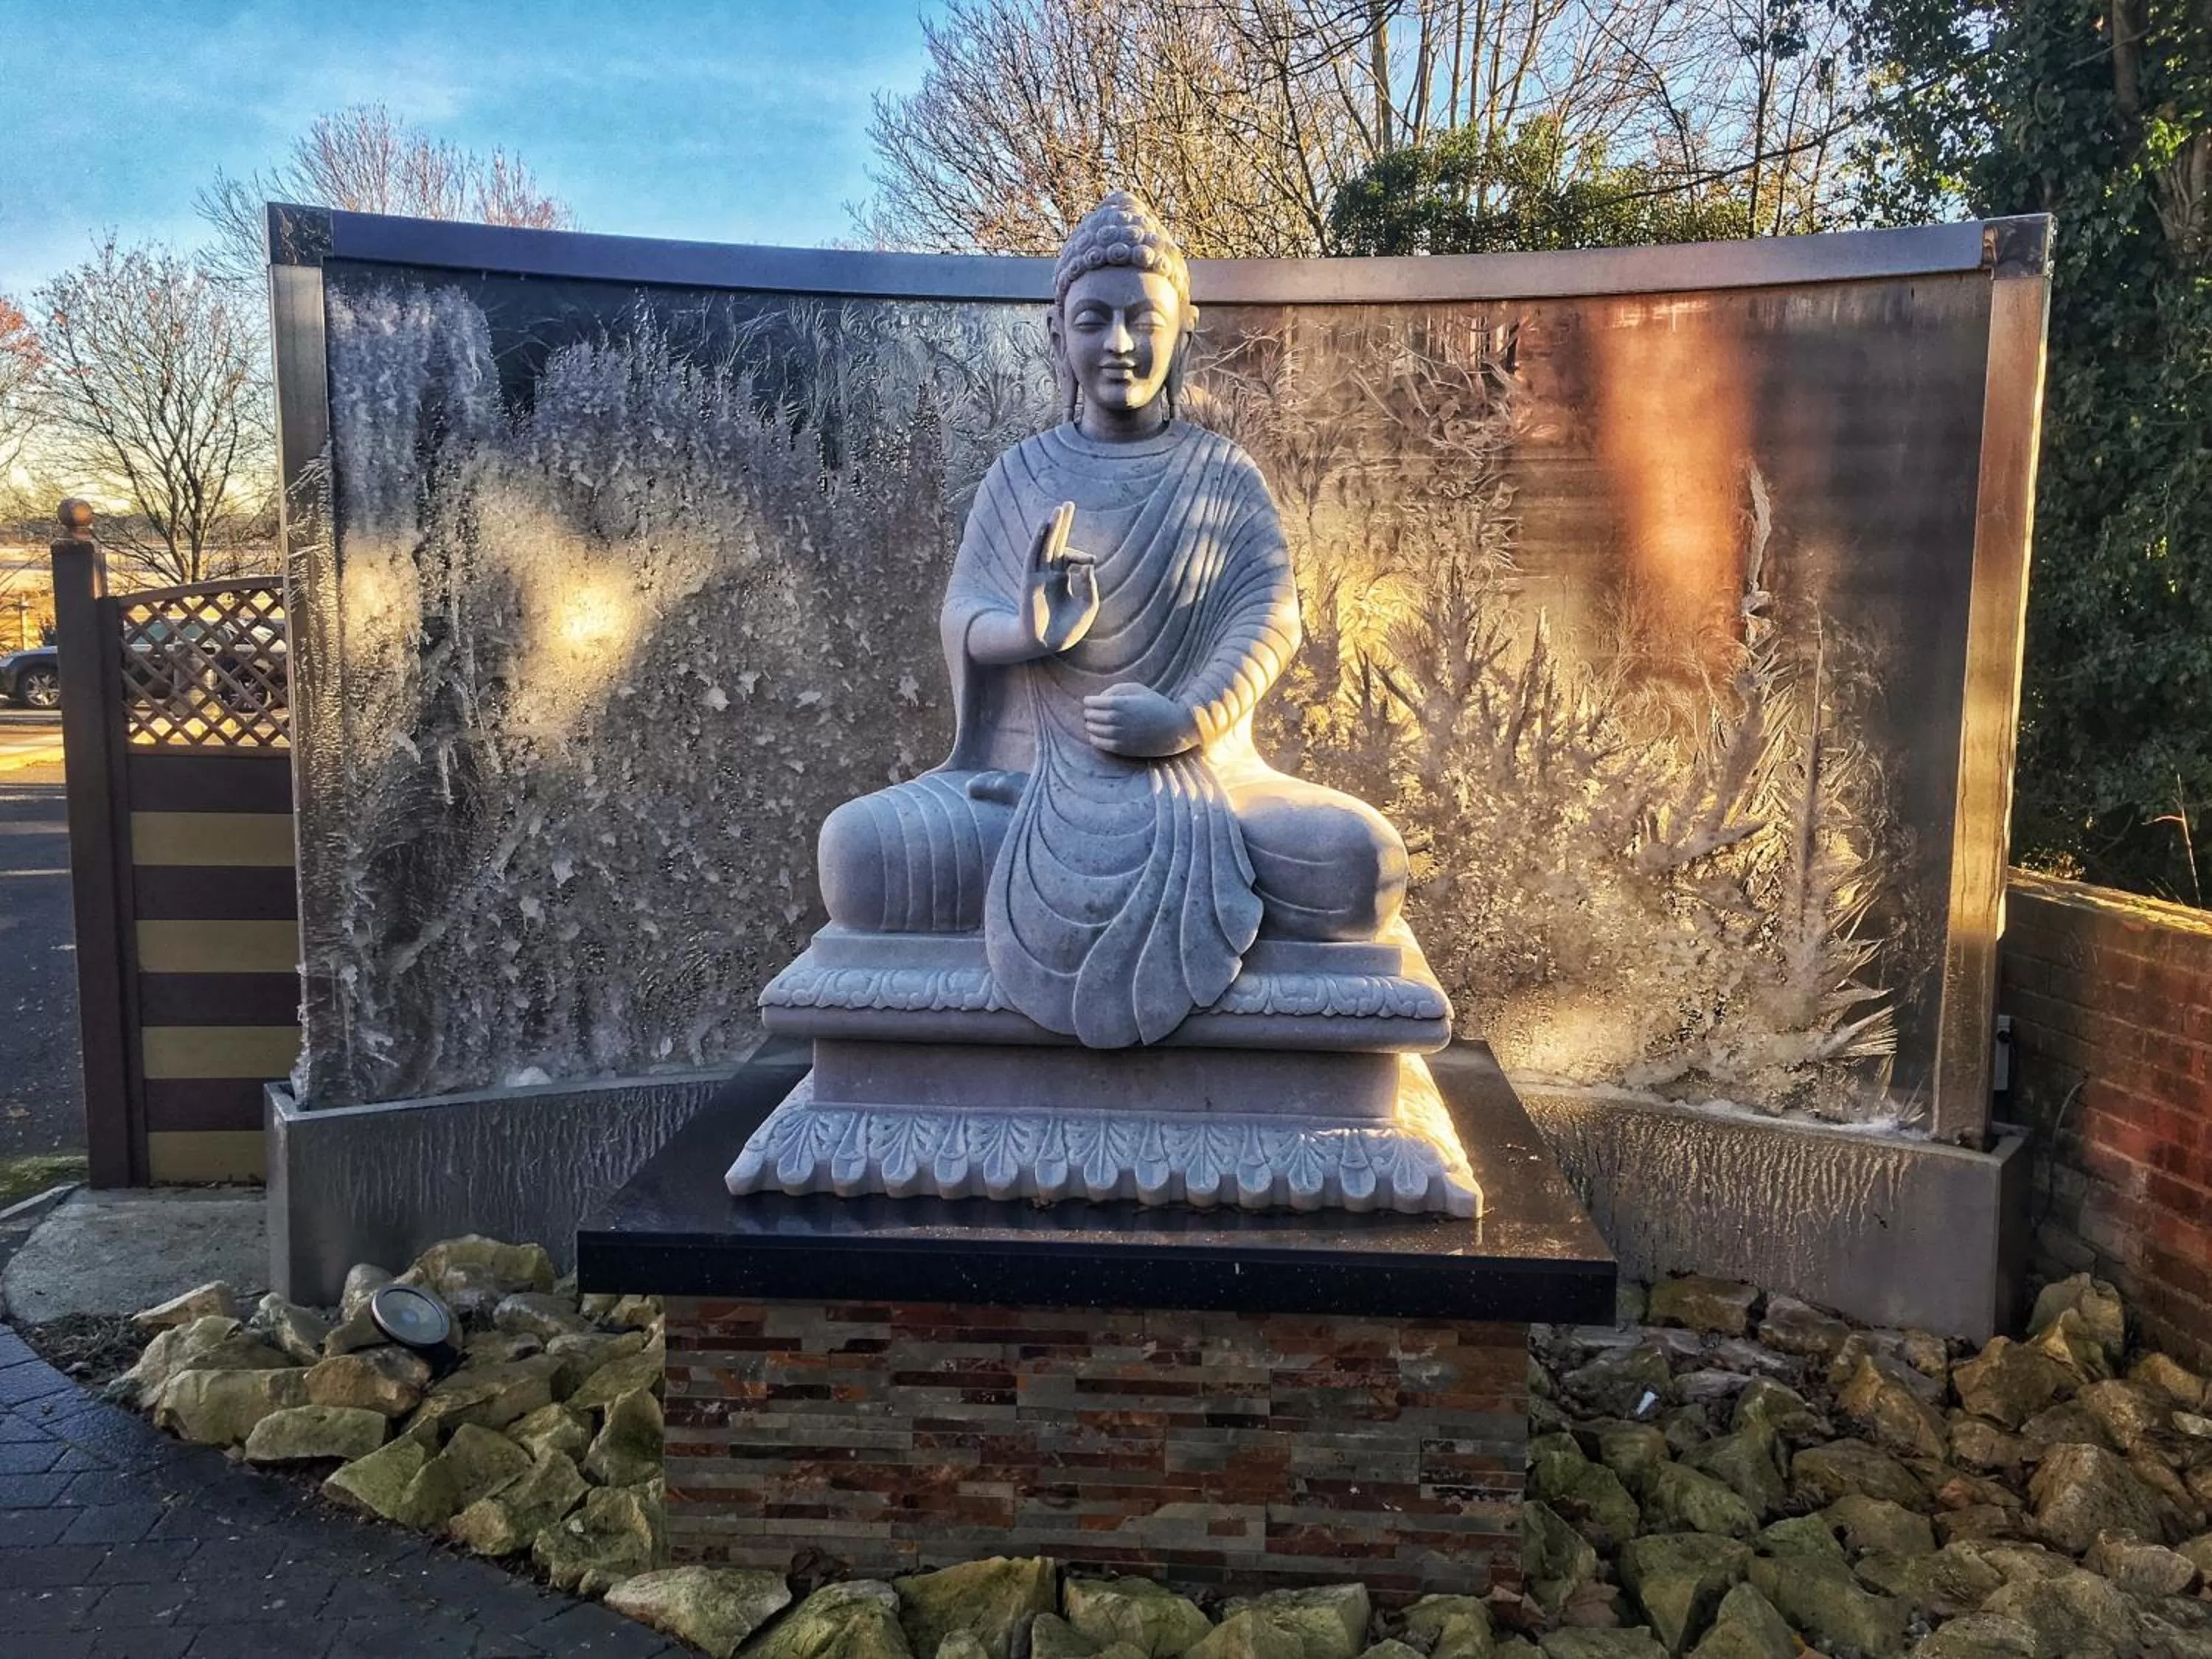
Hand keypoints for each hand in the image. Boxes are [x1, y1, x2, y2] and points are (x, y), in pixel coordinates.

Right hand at [1022, 502, 1097, 653]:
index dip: (1082, 555)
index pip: (1070, 557)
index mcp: (1062, 580)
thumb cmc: (1068, 630)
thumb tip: (1089, 564)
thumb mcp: (1088, 607)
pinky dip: (1039, 541)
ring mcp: (1039, 576)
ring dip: (1052, 528)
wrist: (1047, 644)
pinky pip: (1033, 557)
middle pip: (1055, 543)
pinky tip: (1045, 526)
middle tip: (1069, 503)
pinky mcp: (1030, 581)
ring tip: (1059, 509)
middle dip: (1062, 524)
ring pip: (1045, 546)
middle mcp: (1049, 574)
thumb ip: (1090, 585)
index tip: (1091, 560)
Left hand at [1083, 682, 1198, 757]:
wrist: (1174, 730)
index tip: (1090, 701)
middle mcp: (1116, 720)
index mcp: (1120, 703)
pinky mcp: (1121, 748)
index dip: (1089, 701)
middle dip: (1089, 713)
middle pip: (1090, 716)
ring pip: (1092, 731)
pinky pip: (1099, 744)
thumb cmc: (1156, 705)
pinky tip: (1098, 735)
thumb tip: (1099, 698)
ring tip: (1095, 722)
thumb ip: (1116, 689)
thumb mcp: (1138, 689)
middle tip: (1092, 711)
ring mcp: (1118, 735)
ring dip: (1091, 725)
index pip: (1091, 703)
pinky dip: (1095, 738)